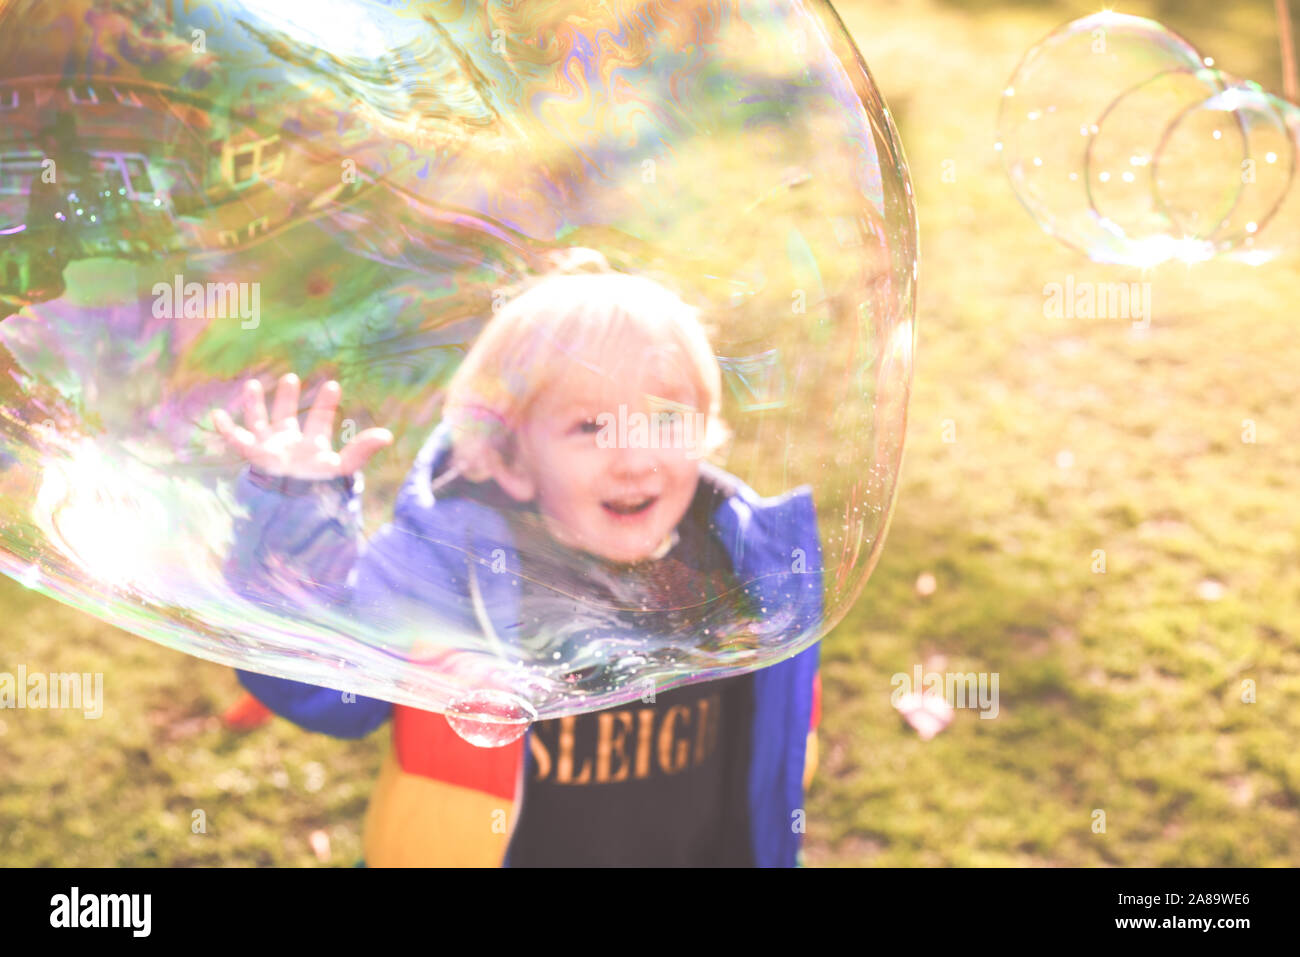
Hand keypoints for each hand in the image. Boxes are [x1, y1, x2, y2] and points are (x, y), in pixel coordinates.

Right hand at [212, 373, 392, 480]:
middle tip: (291, 378)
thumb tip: (387, 435)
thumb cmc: (320, 487)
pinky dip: (226, 428)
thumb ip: (362, 450)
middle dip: (287, 398)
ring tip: (251, 384)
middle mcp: (291, 445)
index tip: (334, 384)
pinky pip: (236, 439)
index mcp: (313, 446)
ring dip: (255, 404)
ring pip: (260, 422)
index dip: (326, 403)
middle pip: (287, 417)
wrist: (295, 505)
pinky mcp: (253, 455)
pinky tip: (217, 414)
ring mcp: (270, 449)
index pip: (320, 420)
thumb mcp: (342, 466)